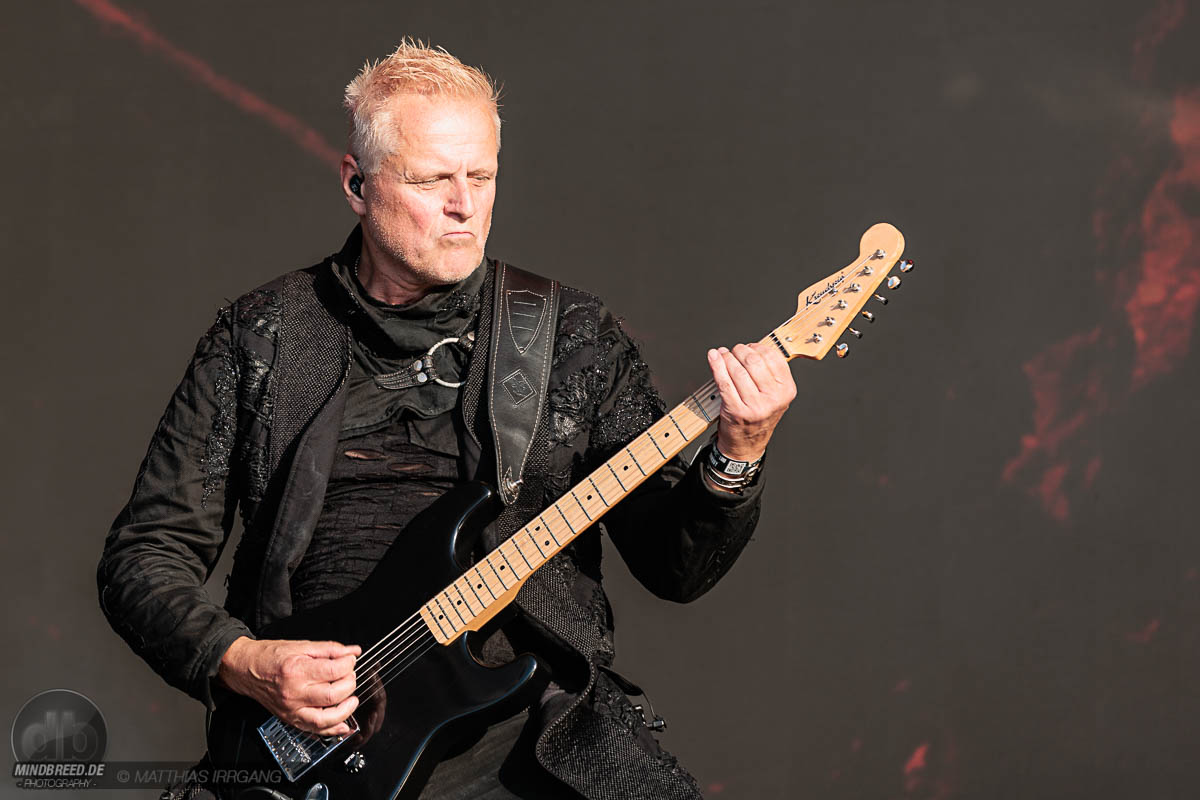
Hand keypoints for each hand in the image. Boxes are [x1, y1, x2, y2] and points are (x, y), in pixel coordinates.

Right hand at [217, 636, 360, 735]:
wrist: (246, 669)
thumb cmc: (270, 657)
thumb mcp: (301, 645)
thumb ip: (330, 649)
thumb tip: (353, 651)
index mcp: (296, 671)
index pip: (333, 672)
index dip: (348, 665)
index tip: (351, 660)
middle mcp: (293, 693)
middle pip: (332, 696)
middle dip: (349, 685)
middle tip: (350, 676)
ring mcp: (291, 709)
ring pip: (324, 720)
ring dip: (345, 711)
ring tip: (351, 700)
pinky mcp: (290, 719)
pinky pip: (313, 730)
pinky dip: (331, 730)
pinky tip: (343, 725)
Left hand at [706, 342, 795, 461]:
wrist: (747, 444)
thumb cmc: (759, 416)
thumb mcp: (774, 396)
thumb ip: (770, 374)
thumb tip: (753, 348)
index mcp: (786, 391)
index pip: (772, 358)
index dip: (757, 347)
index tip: (749, 347)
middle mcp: (773, 399)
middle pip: (753, 362)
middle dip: (740, 351)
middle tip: (734, 351)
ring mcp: (755, 406)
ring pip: (737, 371)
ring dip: (726, 357)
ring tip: (722, 355)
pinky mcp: (736, 410)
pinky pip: (724, 381)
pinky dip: (716, 366)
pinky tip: (714, 357)